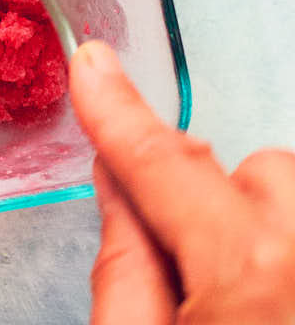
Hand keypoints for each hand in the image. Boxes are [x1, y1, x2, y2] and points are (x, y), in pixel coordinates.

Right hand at [70, 41, 294, 323]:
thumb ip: (122, 269)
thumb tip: (117, 191)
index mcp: (253, 270)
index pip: (164, 162)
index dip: (117, 112)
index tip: (93, 66)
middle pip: (259, 171)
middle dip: (219, 200)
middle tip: (194, 271)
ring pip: (294, 198)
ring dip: (264, 229)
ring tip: (241, 301)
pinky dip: (285, 251)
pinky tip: (272, 302)